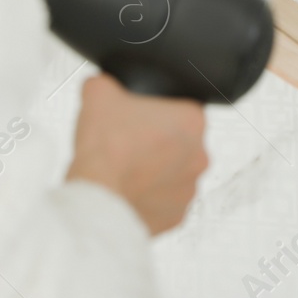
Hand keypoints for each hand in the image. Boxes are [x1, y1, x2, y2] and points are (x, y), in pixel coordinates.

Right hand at [65, 72, 208, 235]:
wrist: (97, 198)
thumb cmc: (106, 150)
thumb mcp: (99, 93)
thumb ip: (106, 81)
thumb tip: (101, 84)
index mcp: (192, 121)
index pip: (180, 107)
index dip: (156, 111)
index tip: (138, 118)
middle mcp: (200, 156)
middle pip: (179, 142)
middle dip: (157, 142)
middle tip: (129, 142)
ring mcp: (189, 189)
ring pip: (173, 173)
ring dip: (154, 171)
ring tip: (125, 169)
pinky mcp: (176, 216)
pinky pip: (164, 201)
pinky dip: (148, 198)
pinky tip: (127, 190)